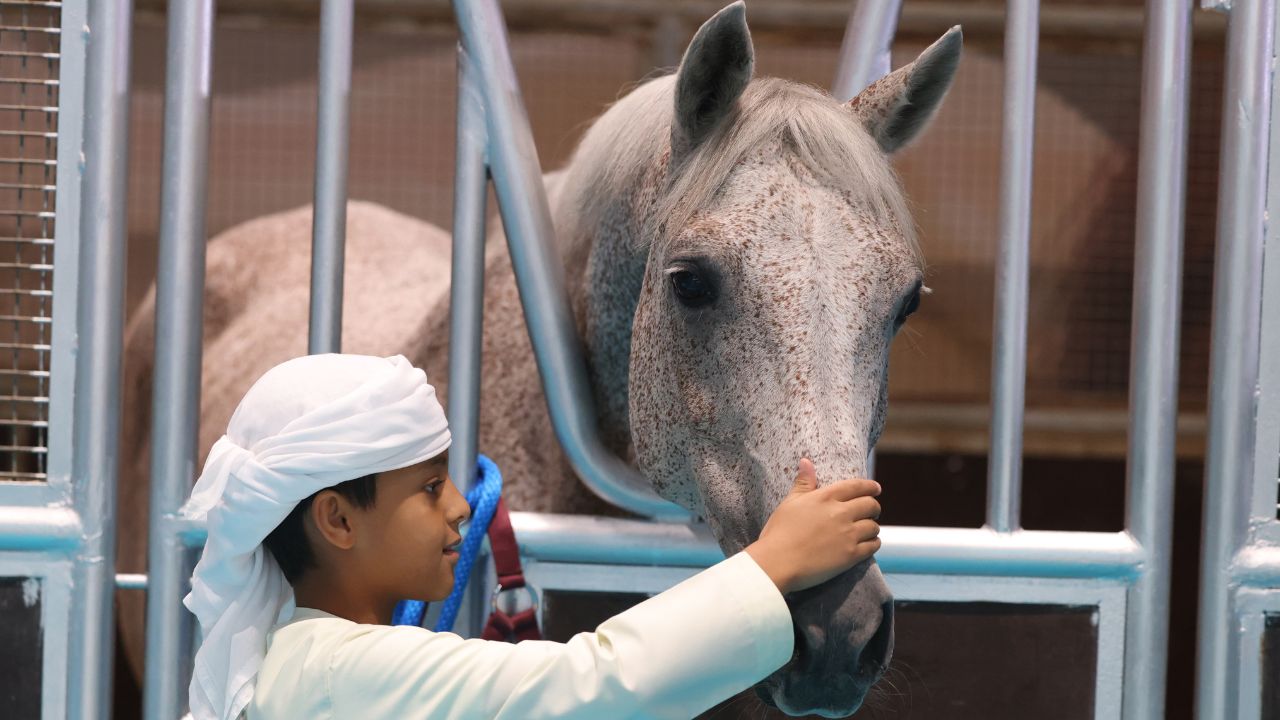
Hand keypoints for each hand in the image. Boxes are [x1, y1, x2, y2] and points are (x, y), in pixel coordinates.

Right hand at [745, 459, 881, 593]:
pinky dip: (873, 543)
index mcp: (826, 497)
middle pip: (870, 505)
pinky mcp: (851, 555)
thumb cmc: (779, 532)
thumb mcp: (790, 502)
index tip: (876, 488)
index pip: (856, 486)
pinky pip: (873, 546)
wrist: (778, 562)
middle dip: (873, 507)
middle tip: (871, 511)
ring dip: (872, 526)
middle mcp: (841, 513)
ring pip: (874, 526)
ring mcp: (848, 534)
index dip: (870, 486)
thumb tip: (806, 461)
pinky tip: (868, 543)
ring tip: (867, 529)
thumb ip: (803, 483)